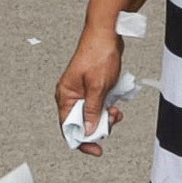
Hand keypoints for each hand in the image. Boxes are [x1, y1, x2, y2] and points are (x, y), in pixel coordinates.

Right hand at [54, 21, 124, 136]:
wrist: (107, 34)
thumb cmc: (98, 54)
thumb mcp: (97, 87)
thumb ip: (92, 111)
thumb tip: (87, 131)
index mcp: (65, 95)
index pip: (68, 127)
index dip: (81, 141)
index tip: (96, 149)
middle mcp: (70, 95)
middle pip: (81, 123)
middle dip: (98, 126)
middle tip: (112, 121)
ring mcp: (81, 91)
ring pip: (91, 115)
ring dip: (105, 117)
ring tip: (116, 111)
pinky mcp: (91, 88)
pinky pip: (97, 105)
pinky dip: (107, 108)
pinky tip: (115, 104)